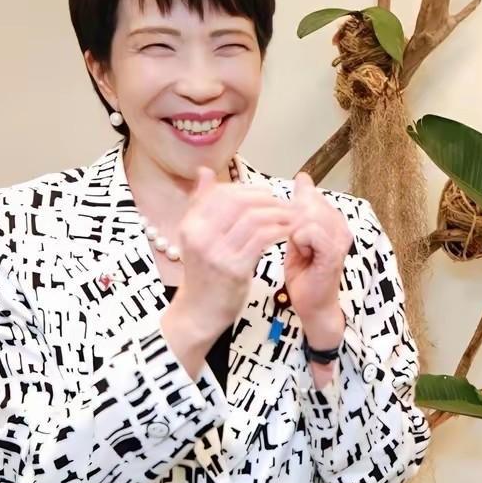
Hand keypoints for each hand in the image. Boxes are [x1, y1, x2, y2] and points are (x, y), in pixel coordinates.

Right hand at [163, 166, 293, 376]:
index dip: (248, 189)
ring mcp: (216, 252)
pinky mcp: (235, 268)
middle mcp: (199, 236)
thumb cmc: (204, 272)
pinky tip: (288, 232)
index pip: (222, 193)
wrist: (200, 310)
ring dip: (277, 214)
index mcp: (190, 224)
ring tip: (291, 216)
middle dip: (267, 199)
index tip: (266, 194)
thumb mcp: (196, 236)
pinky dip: (279, 230)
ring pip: (254, 218)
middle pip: (239, 202)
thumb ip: (201, 203)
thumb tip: (205, 172)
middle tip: (285, 203)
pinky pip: (263, 239)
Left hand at [284, 172, 351, 345]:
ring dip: (294, 231)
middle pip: (308, 202)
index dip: (292, 209)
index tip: (290, 231)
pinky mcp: (333, 252)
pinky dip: (299, 240)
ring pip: (308, 214)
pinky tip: (300, 253)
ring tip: (298, 249)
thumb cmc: (304, 273)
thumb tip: (302, 177)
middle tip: (293, 243)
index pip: (310, 195)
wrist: (311, 305)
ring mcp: (340, 238)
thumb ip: (299, 210)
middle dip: (291, 219)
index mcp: (333, 219)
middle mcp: (341, 226)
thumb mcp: (297, 235)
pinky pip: (310, 231)